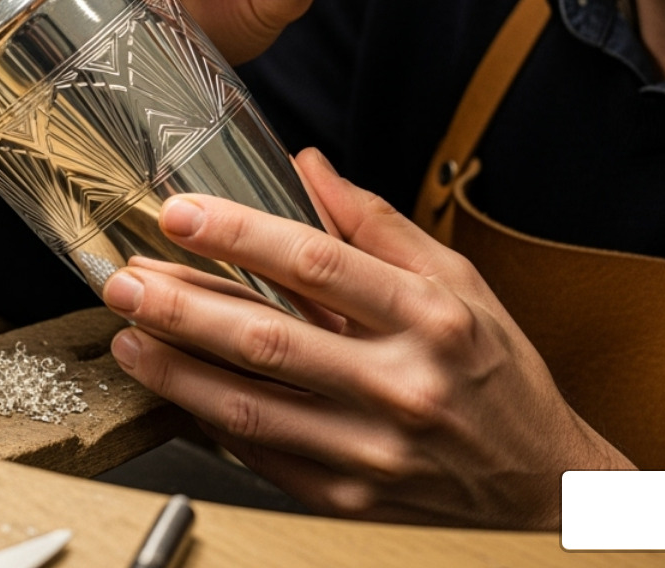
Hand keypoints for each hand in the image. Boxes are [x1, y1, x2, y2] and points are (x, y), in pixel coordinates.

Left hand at [99, 148, 634, 527]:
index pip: (316, 263)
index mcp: (429, 316)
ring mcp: (372, 450)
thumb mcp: (458, 282)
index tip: (181, 214)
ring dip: (176, 368)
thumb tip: (308, 166)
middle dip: (181, 305)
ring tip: (128, 337)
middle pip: (268, 339)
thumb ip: (377, 224)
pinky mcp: (347, 498)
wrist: (539, 486)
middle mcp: (401, 383)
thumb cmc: (495, 374)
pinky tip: (175, 390)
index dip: (239, 233)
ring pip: (249, 406)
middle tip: (125, 279)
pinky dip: (209, 421)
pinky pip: (261, 455)